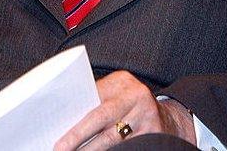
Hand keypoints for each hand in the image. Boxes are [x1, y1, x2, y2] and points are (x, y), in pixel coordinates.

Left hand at [55, 70, 194, 150]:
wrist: (170, 119)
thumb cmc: (132, 107)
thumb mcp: (118, 96)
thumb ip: (97, 101)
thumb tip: (64, 118)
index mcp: (121, 81)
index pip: (92, 96)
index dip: (74, 113)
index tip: (55, 127)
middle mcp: (136, 95)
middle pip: (101, 117)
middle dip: (78, 135)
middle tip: (60, 148)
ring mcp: (146, 115)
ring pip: (112, 137)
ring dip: (91, 149)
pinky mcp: (153, 134)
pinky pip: (126, 146)